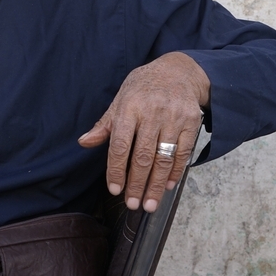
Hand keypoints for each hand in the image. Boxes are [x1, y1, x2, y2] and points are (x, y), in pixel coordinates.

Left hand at [78, 52, 209, 211]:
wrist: (177, 71)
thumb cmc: (143, 88)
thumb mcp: (120, 100)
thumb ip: (105, 125)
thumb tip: (84, 142)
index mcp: (129, 108)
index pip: (120, 145)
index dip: (117, 169)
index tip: (114, 189)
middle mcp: (152, 113)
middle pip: (143, 156)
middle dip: (137, 184)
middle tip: (132, 204)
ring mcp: (173, 118)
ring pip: (163, 159)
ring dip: (156, 185)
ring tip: (149, 204)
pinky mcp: (191, 123)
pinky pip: (183, 153)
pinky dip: (175, 172)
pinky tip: (167, 186)